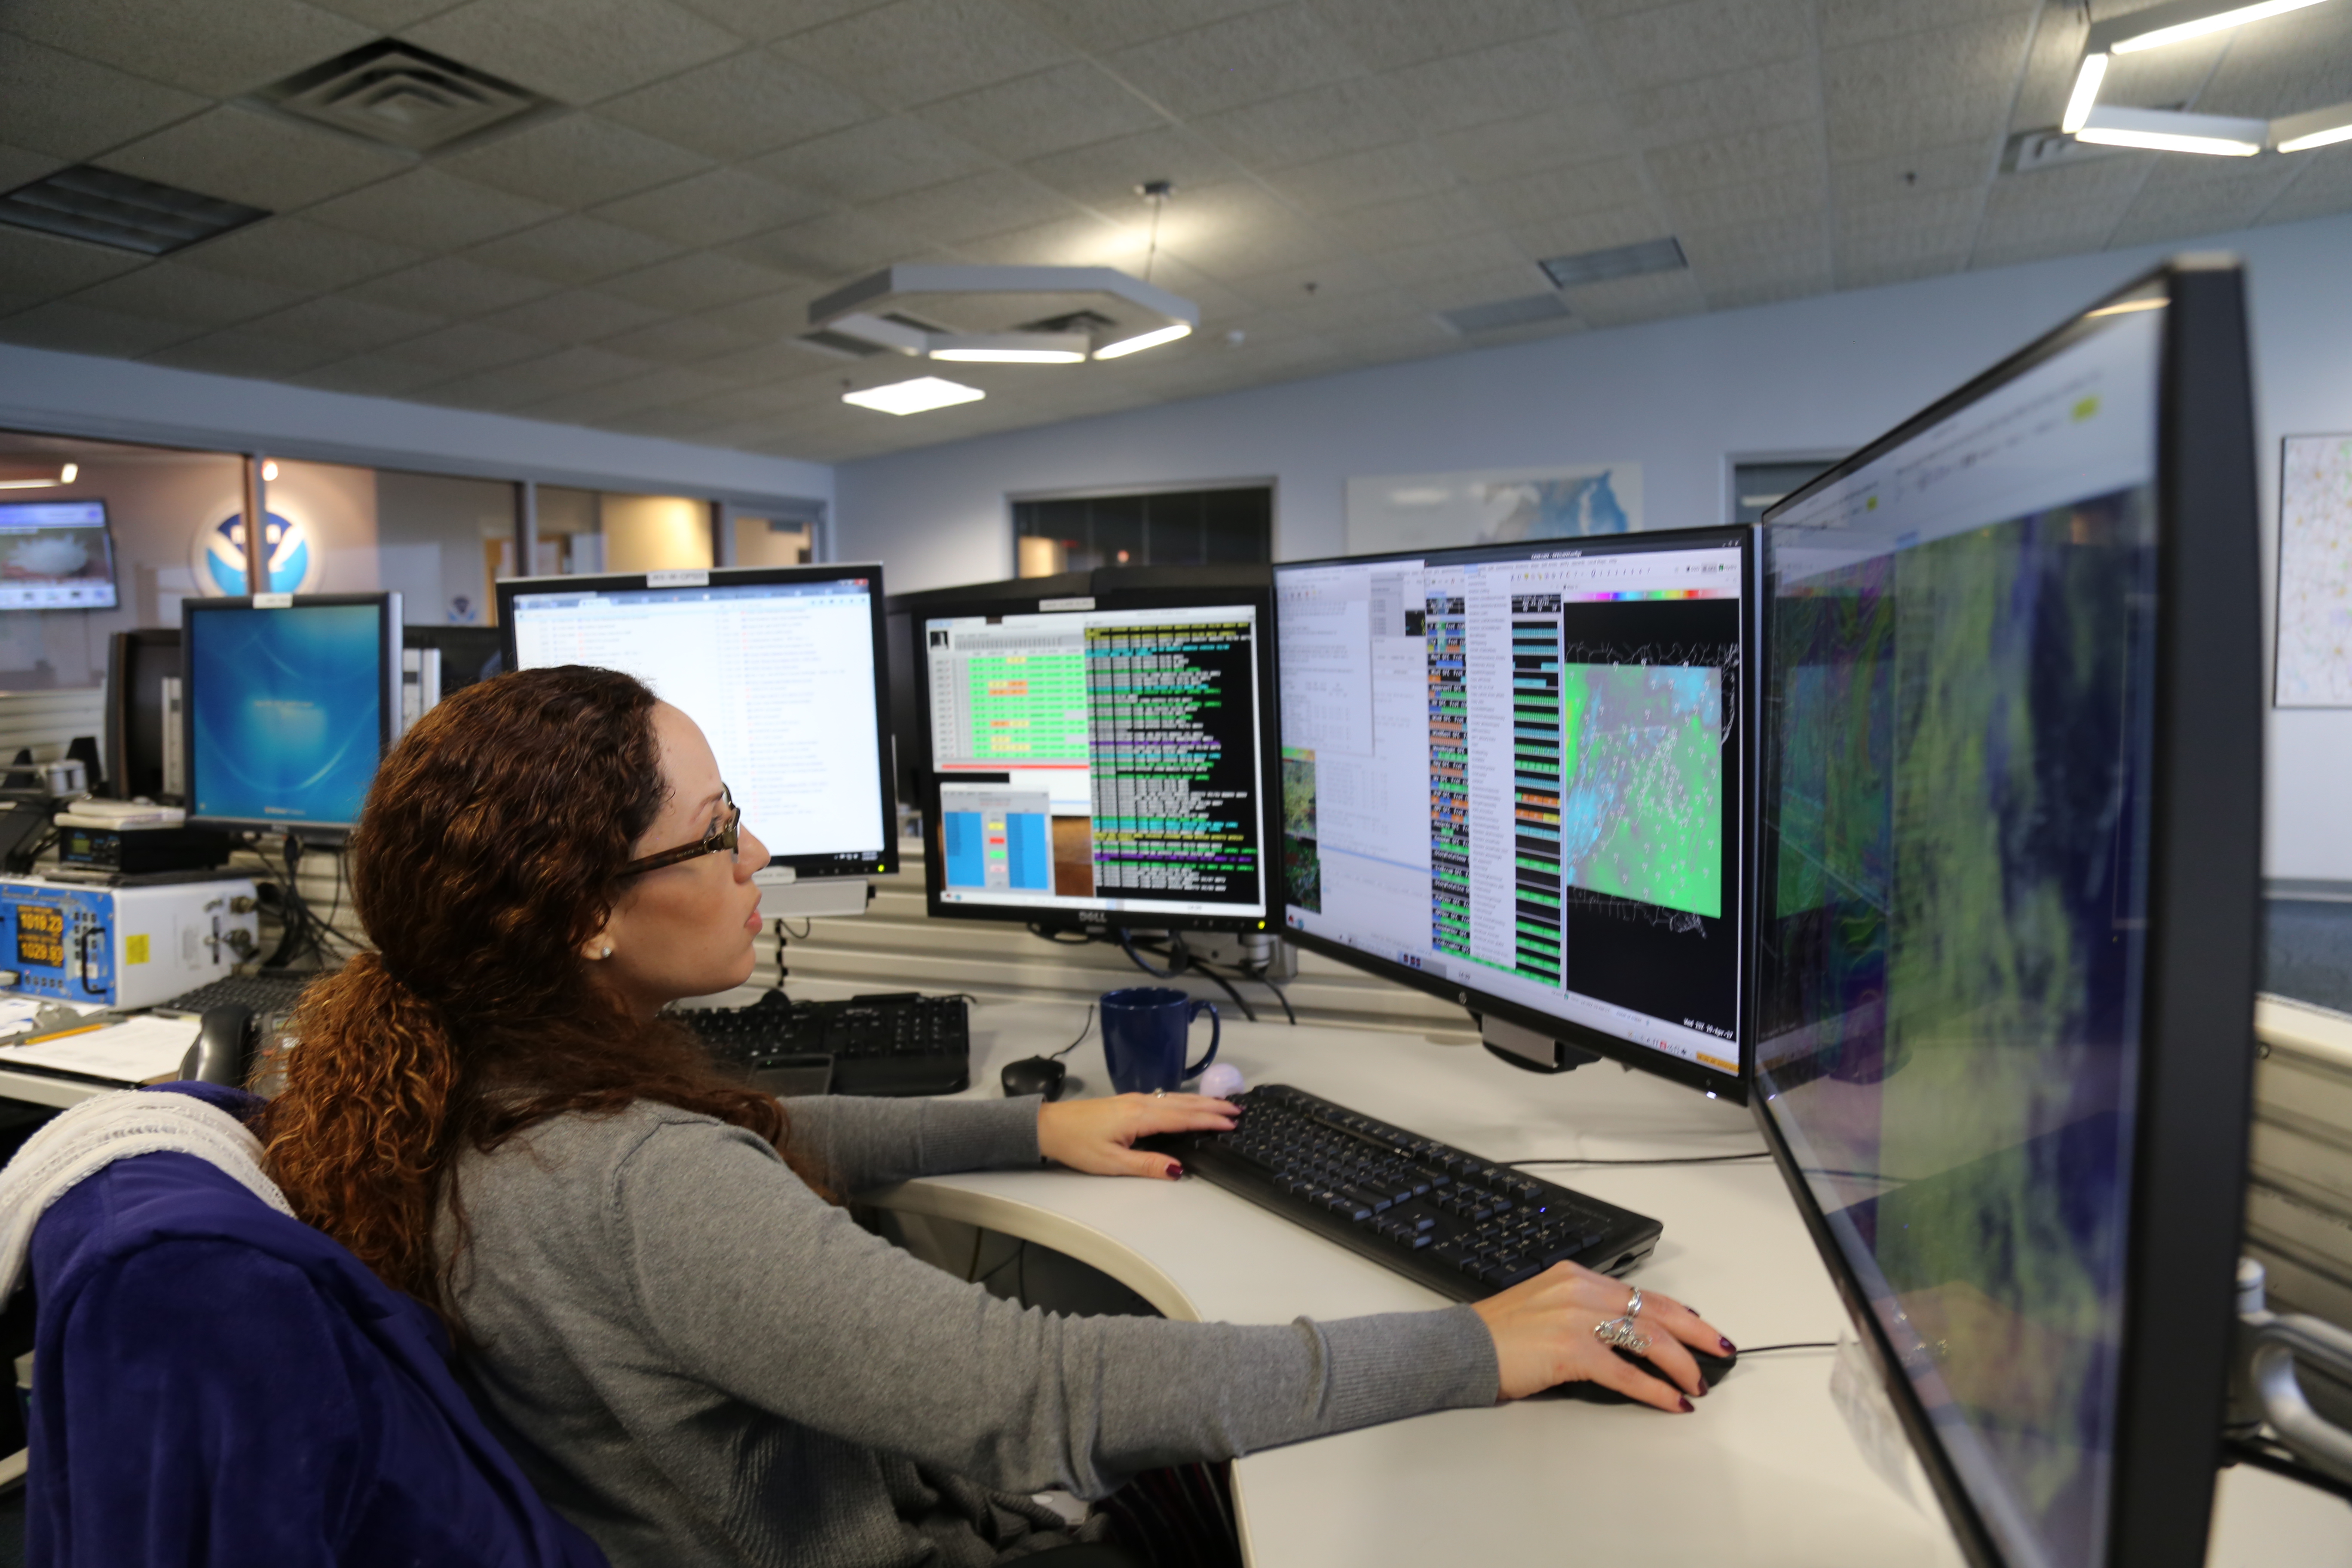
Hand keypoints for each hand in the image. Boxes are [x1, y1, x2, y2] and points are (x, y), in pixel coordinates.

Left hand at [1038, 1092, 1236, 1179]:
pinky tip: (1187, 1103)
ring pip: (1175, 1098)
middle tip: (1237, 1110)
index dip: (1209, 1120)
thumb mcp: (1113, 1162)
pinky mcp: (1127, 1101)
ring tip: (1221, 1104)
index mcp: (1140, 1117)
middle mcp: (1140, 1103)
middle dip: (1212, 1107)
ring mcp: (1134, 1099)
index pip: (1183, 1118)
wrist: (1049, 1125)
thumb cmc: (1077, 1144)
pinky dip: (1183, 1100)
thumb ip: (1148, 1165)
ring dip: (1200, 1102)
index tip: (1232, 1122)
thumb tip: (1178, 1169)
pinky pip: (1164, 1098)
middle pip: (1183, 1104)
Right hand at [1470, 1264, 1732, 1410]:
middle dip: (1696, 1332)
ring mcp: (1575, 1317)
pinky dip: (1654, 1388)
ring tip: (1697, 1383)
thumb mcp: (1545, 1307)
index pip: (1640, 1292)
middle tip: (1722, 1350)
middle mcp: (1579, 1290)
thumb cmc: (1500, 1335)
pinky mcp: (1569, 1349)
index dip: (1678, 1312)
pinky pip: (1625, 1371)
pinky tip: (1671, 1400)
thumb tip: (1624, 1337)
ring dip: (1680, 1363)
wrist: (1461, 1348)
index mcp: (1575, 1277)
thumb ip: (1583, 1313)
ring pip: (1647, 1336)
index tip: (1699, 1327)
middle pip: (1654, 1308)